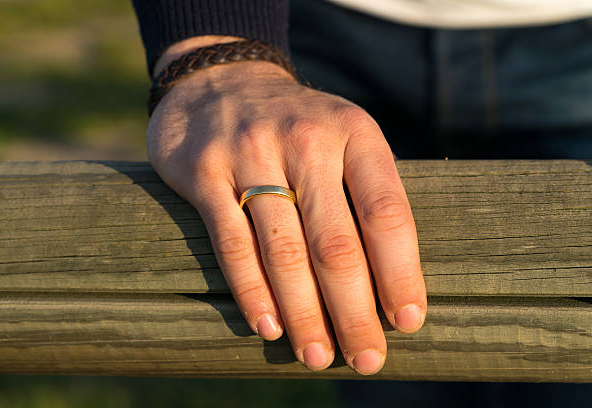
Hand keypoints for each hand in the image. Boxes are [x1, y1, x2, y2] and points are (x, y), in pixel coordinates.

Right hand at [147, 38, 426, 374]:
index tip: (407, 321)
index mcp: (354, 132)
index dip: (400, 272)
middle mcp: (305, 140)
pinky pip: (232, 243)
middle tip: (366, 357)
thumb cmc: (296, 129)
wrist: (221, 82)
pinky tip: (269, 327)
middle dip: (353, 309)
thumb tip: (390, 284)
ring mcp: (251, 154)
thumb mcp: (342, 137)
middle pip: (336, 242)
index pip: (386, 212)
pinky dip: (252, 291)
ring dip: (304, 312)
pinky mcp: (205, 172)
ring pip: (284, 250)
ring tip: (317, 355)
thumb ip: (365, 194)